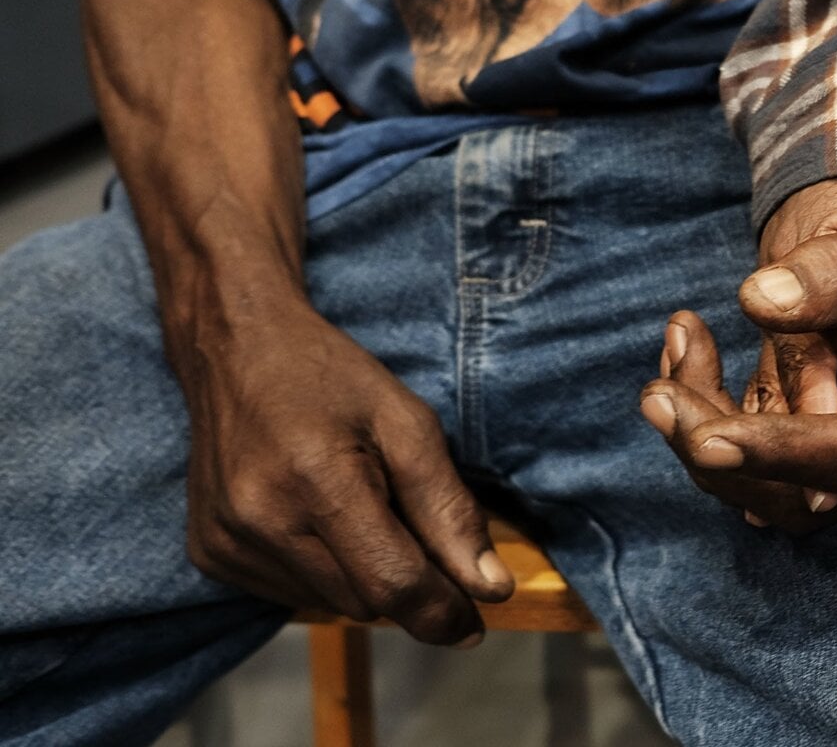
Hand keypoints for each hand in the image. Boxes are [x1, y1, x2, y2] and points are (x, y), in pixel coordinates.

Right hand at [178, 307, 513, 643]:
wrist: (235, 349)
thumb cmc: (331, 379)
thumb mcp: (410, 425)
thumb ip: (450, 510)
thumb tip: (491, 589)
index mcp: (317, 481)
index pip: (393, 584)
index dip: (442, 612)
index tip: (475, 623)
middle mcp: (262, 521)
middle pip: (366, 602)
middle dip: (406, 582)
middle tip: (414, 527)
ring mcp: (227, 541)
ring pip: (330, 604)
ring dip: (362, 576)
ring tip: (358, 507)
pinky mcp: (209, 553)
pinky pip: (291, 593)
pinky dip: (322, 571)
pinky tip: (317, 517)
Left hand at [640, 311, 836, 531]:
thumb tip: (764, 302)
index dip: (788, 450)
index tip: (711, 440)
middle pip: (806, 495)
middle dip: (721, 453)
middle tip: (656, 395)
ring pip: (765, 491)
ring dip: (700, 431)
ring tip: (678, 342)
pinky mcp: (813, 450)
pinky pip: (749, 462)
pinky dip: (705, 412)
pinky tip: (686, 344)